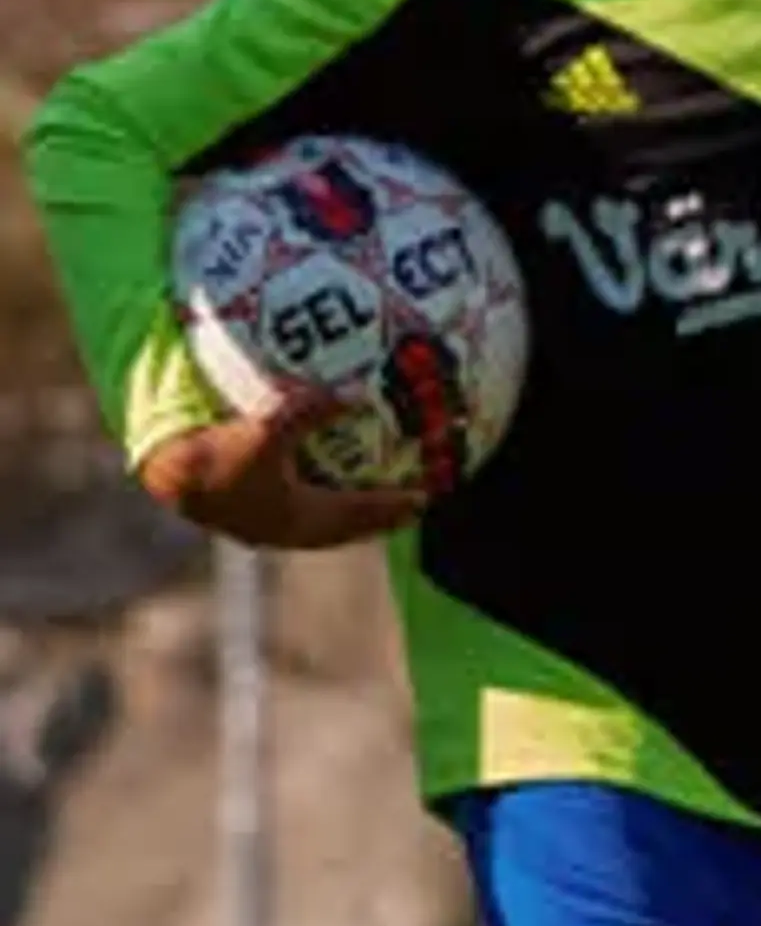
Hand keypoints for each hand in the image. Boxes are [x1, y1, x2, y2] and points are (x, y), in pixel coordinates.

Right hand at [138, 389, 425, 551]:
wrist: (168, 476)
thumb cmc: (218, 453)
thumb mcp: (268, 427)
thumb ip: (311, 411)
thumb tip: (353, 394)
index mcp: (298, 516)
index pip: (359, 516)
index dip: (393, 508)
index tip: (427, 500)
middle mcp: (285, 531)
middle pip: (344, 530)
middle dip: (377, 519)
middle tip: (410, 507)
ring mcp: (263, 529)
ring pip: (319, 530)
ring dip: (348, 518)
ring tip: (373, 504)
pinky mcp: (245, 520)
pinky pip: (294, 518)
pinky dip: (318, 508)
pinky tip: (318, 490)